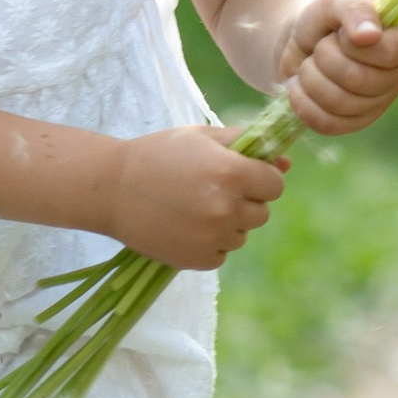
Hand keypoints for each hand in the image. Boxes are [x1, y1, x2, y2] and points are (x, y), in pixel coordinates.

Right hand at [105, 126, 285, 269]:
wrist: (111, 189)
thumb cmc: (158, 155)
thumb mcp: (201, 137)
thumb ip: (247, 144)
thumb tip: (286, 163)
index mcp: (231, 173)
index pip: (275, 184)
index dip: (260, 178)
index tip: (239, 175)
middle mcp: (227, 208)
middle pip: (262, 212)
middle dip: (245, 201)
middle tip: (210, 190)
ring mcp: (213, 237)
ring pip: (243, 234)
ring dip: (227, 223)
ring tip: (193, 208)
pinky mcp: (198, 260)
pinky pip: (223, 253)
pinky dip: (210, 243)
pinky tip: (185, 226)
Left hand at [277, 0, 397, 137]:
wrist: (301, 40)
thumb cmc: (326, 17)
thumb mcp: (338, 0)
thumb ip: (355, 9)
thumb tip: (369, 35)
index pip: (386, 53)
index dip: (352, 44)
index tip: (341, 33)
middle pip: (357, 80)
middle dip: (324, 58)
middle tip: (320, 47)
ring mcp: (377, 105)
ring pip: (338, 103)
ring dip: (310, 77)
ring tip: (309, 64)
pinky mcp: (353, 124)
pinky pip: (327, 124)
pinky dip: (303, 103)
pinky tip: (298, 86)